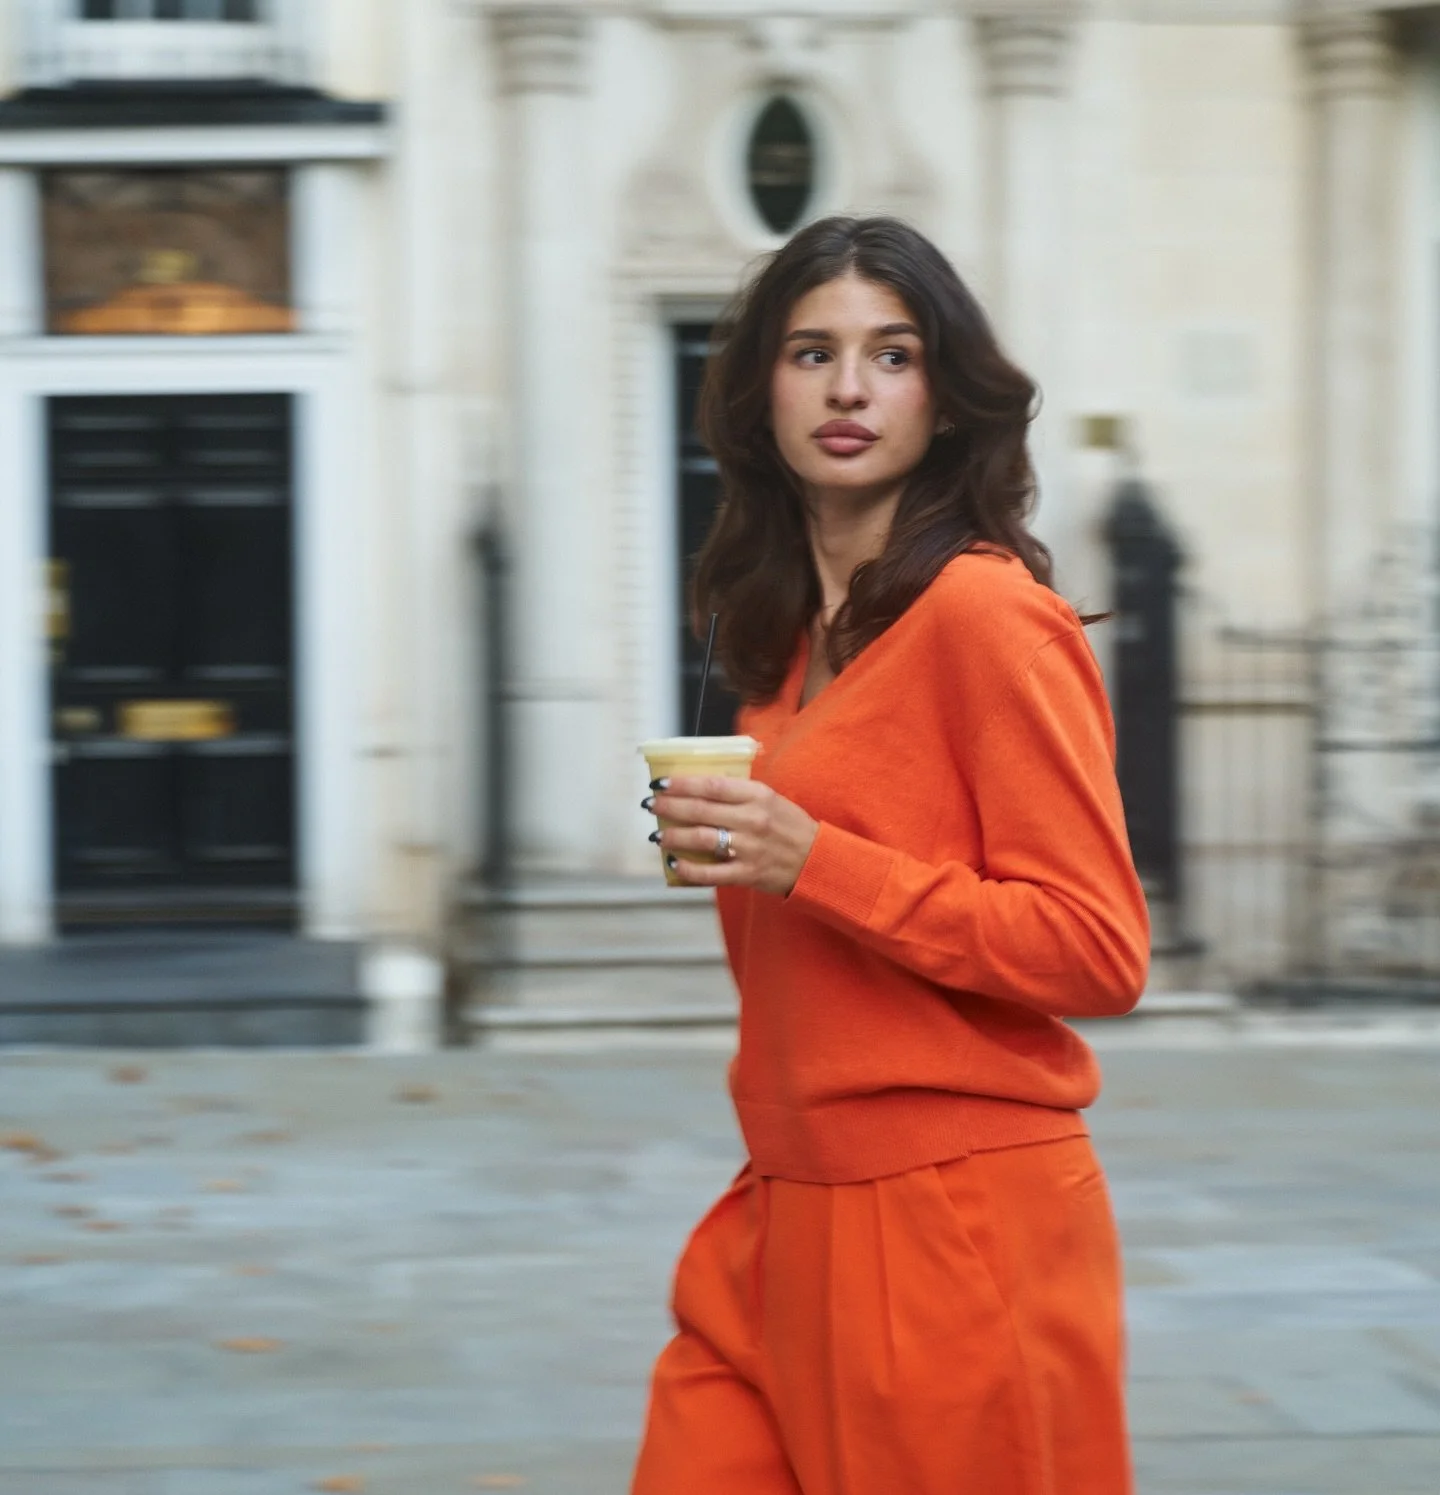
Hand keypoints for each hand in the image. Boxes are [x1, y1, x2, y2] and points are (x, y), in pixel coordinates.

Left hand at [644, 775, 818, 894]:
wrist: (816, 860)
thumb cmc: (790, 826)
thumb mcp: (770, 799)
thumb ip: (739, 793)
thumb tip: (698, 787)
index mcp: (758, 795)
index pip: (711, 786)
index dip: (682, 783)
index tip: (661, 783)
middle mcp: (752, 819)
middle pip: (700, 810)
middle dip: (669, 806)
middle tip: (650, 805)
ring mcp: (749, 848)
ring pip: (701, 839)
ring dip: (673, 836)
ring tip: (656, 834)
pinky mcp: (747, 874)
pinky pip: (711, 873)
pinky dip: (689, 869)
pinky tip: (673, 863)